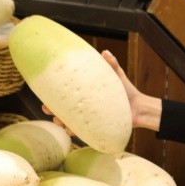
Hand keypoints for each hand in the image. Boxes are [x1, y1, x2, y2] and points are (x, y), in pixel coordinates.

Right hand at [40, 51, 163, 132]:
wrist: (139, 108)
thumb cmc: (126, 91)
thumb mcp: (117, 76)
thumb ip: (112, 65)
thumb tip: (105, 53)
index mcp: (85, 94)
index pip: (66, 93)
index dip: (54, 93)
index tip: (45, 92)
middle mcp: (84, 106)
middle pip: (63, 108)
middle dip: (52, 109)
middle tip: (47, 108)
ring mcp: (89, 118)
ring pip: (70, 121)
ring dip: (62, 122)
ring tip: (59, 121)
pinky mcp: (95, 128)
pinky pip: (82, 132)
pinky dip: (75, 132)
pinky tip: (71, 131)